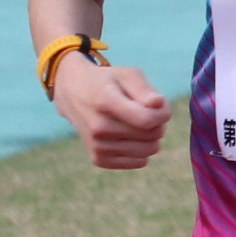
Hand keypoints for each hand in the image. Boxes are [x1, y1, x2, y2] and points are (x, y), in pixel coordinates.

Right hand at [54, 55, 169, 168]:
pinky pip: (140, 162)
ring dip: (151, 137)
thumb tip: (158, 105)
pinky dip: (141, 150)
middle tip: (146, 111)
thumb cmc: (107, 82)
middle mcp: (98, 127)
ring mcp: (97, 146)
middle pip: (151, 136)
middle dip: (158, 123)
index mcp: (105, 102)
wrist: (73, 93)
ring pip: (148, 151)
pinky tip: (130, 135)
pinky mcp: (99, 159)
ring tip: (137, 122)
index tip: (160, 104)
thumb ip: (145, 89)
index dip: (162, 114)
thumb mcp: (126, 74)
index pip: (147, 119)